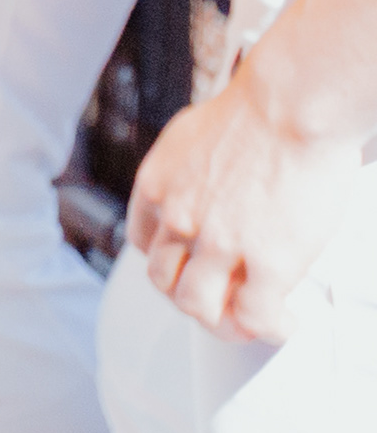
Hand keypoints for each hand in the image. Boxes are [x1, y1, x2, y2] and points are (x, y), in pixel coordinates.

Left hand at [127, 75, 350, 342]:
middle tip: (222, 300)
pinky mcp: (266, 263)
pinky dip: (268, 327)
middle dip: (192, 295)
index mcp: (158, 184)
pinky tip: (283, 319)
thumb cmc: (258, 111)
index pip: (143, 241)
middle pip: (163, 281)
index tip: (192, 265)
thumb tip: (208, 188)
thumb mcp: (195, 138)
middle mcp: (179, 217)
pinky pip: (254, 317)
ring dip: (222, 322)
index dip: (170, 259)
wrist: (290, 105)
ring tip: (250, 319)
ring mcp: (219, 243)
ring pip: (197, 307)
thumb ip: (192, 171)